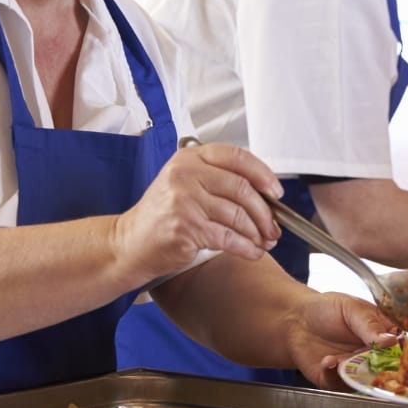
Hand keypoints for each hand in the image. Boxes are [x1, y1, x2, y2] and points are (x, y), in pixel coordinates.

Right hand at [113, 142, 282, 278]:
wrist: (131, 242)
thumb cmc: (163, 215)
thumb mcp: (186, 184)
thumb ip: (220, 180)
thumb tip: (266, 194)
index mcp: (189, 158)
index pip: (237, 156)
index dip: (263, 174)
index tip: (276, 192)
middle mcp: (185, 174)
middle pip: (243, 188)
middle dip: (265, 211)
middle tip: (274, 226)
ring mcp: (184, 201)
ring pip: (238, 215)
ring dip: (258, 232)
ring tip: (264, 241)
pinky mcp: (186, 228)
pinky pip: (229, 238)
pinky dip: (246, 247)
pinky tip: (252, 251)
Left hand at [286, 291, 397, 387]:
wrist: (296, 319)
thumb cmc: (328, 309)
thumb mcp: (352, 309)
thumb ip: (370, 326)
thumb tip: (390, 341)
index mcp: (384, 336)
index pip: (402, 348)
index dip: (406, 355)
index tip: (402, 355)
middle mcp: (373, 357)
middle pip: (388, 370)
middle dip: (381, 369)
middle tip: (370, 361)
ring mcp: (355, 371)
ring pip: (364, 381)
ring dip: (354, 372)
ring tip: (340, 358)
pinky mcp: (335, 381)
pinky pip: (340, 384)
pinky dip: (334, 374)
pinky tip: (327, 360)